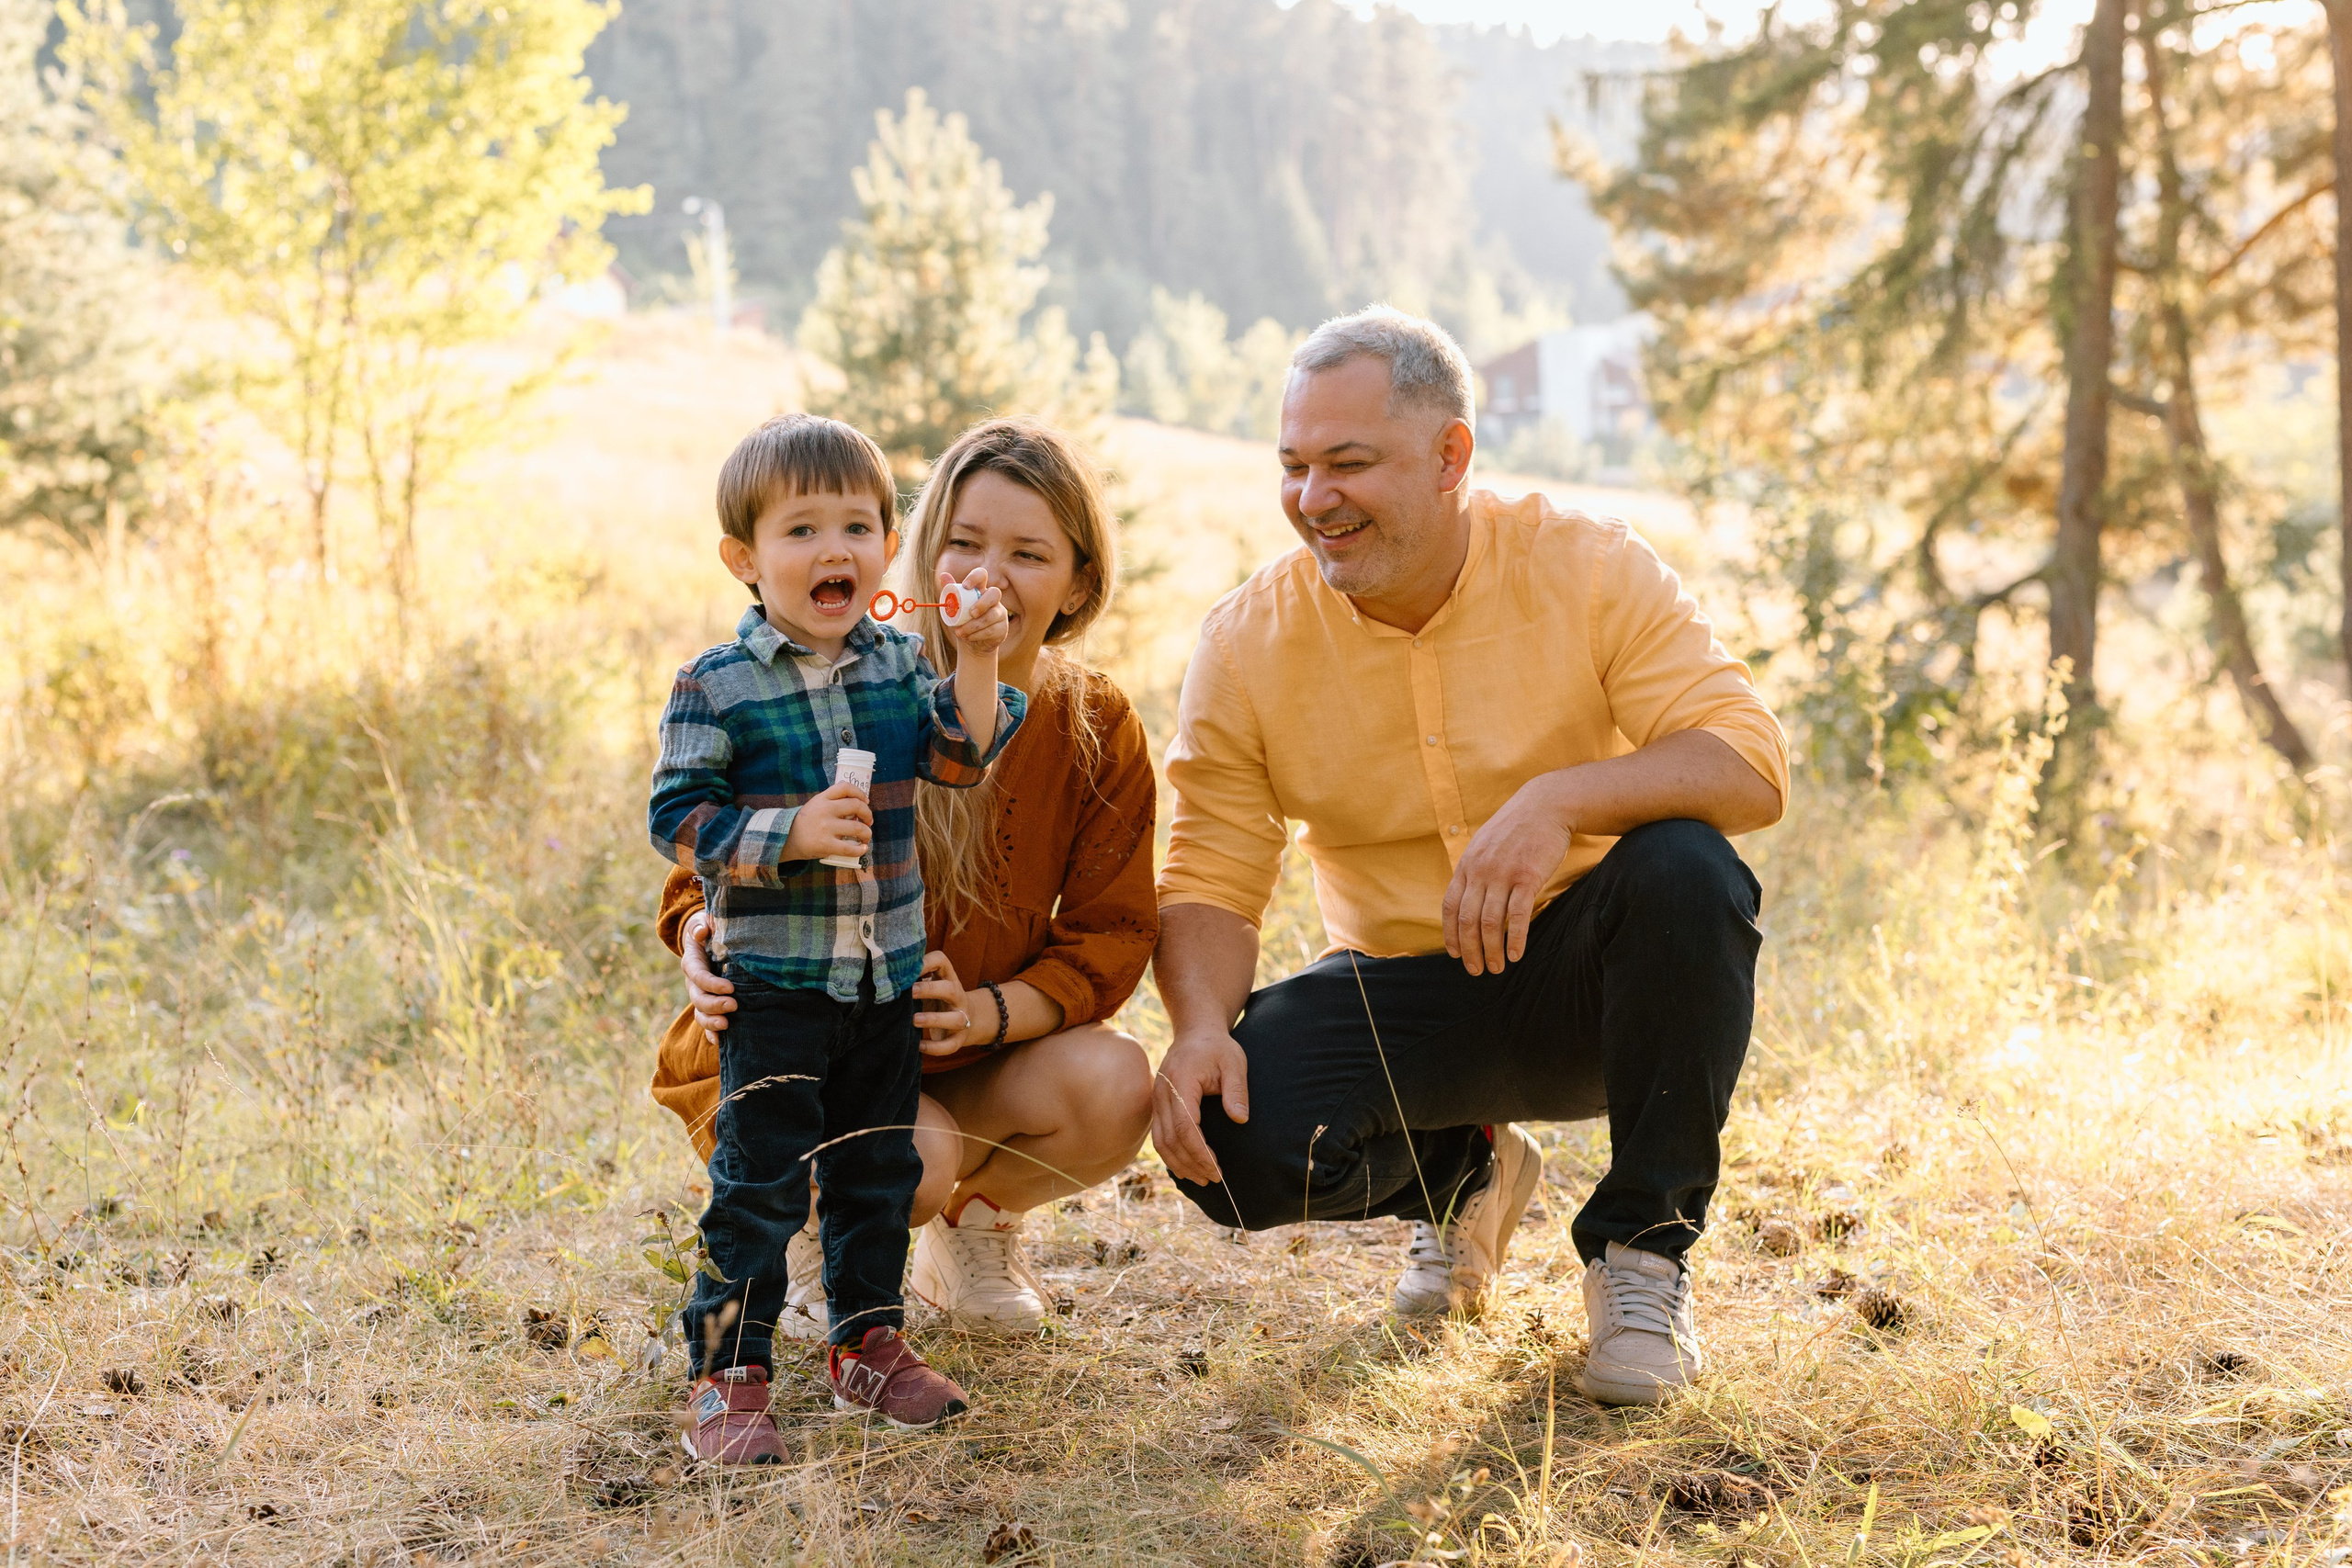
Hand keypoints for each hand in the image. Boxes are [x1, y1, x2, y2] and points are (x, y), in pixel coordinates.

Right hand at [681, 909, 733, 1039]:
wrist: (708, 939)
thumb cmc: (711, 929)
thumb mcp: (705, 922)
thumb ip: (703, 925)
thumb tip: (703, 931)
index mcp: (692, 963)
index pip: (698, 976)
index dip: (712, 984)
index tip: (731, 988)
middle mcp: (693, 983)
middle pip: (698, 999)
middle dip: (714, 1005)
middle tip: (734, 1006)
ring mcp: (700, 996)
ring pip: (700, 1013)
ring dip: (711, 1022)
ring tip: (727, 1026)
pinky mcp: (708, 1005)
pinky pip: (706, 1023)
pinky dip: (711, 1033)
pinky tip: (720, 1042)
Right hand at [781, 778, 872, 862]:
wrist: (786, 839)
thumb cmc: (807, 823)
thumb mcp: (816, 805)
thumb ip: (833, 803)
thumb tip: (859, 809)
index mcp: (822, 798)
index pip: (845, 787)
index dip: (860, 793)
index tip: (865, 802)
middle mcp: (825, 810)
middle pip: (856, 806)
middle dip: (868, 814)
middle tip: (868, 822)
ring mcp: (825, 828)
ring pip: (858, 828)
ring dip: (867, 833)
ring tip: (866, 837)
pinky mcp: (826, 845)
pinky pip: (850, 848)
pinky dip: (861, 849)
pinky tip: (862, 848)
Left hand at [912, 950, 974, 1055]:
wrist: (969, 1019)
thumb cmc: (939, 999)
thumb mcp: (931, 986)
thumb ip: (914, 981)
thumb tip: (884, 978)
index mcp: (948, 979)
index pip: (941, 961)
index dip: (926, 962)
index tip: (908, 967)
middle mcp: (958, 997)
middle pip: (950, 989)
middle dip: (930, 990)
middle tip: (910, 992)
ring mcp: (962, 1017)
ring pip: (955, 1019)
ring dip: (934, 1019)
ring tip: (914, 1020)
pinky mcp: (959, 1038)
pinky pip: (950, 1045)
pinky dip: (935, 1048)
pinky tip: (919, 1046)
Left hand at [942, 567, 1008, 654]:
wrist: (971, 642)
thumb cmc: (962, 621)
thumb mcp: (954, 608)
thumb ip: (950, 592)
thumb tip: (943, 575)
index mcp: (979, 590)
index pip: (982, 575)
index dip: (975, 577)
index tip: (965, 586)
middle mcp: (993, 599)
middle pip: (995, 593)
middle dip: (982, 604)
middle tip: (971, 613)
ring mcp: (1000, 613)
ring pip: (992, 616)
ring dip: (973, 626)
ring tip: (960, 632)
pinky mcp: (1003, 627)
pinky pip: (992, 630)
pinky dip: (977, 635)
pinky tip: (969, 637)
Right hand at [1150, 1029, 1249, 1185]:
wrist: (1196, 1032)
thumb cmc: (1217, 1048)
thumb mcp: (1234, 1062)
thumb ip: (1237, 1090)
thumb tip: (1240, 1119)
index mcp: (1180, 1082)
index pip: (1185, 1126)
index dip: (1199, 1152)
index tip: (1217, 1168)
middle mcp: (1162, 1092)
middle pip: (1170, 1139)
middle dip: (1191, 1163)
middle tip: (1214, 1179)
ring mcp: (1157, 1099)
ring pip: (1160, 1141)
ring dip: (1179, 1164)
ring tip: (1202, 1179)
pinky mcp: (1158, 1105)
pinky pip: (1159, 1136)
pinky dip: (1171, 1155)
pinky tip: (1186, 1167)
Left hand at [1440, 772, 1574, 975]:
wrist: (1545, 806)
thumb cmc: (1516, 829)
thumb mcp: (1484, 845)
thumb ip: (1474, 871)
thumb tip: (1467, 899)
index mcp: (1467, 865)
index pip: (1449, 907)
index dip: (1450, 934)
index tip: (1455, 954)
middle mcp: (1480, 871)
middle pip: (1467, 920)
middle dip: (1469, 950)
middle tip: (1476, 970)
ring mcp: (1503, 874)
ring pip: (1491, 923)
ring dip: (1491, 951)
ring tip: (1496, 968)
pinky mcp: (1527, 877)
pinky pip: (1518, 915)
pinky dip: (1516, 939)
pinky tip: (1517, 954)